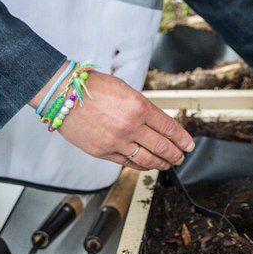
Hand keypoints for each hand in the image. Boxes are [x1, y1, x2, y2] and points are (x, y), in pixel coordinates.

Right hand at [54, 71, 194, 171]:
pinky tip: (148, 165)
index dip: (182, 138)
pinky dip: (141, 166)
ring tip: (169, 164)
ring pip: (147, 159)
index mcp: (139, 106)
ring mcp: (117, 141)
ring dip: (162, 163)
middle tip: (182, 156)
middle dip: (176, 153)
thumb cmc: (92, 88)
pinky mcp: (103, 152)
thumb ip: (141, 108)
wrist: (63, 95)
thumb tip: (156, 123)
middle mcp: (130, 126)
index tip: (189, 144)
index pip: (168, 127)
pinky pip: (128, 163)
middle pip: (162, 146)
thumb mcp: (125, 90)